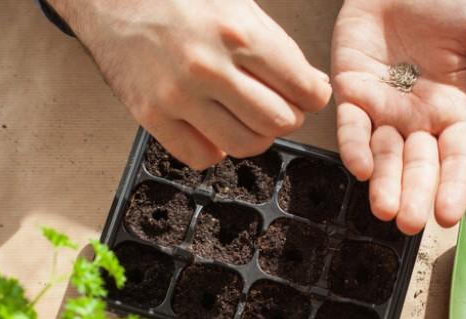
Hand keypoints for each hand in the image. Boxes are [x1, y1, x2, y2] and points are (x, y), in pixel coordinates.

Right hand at [51, 0, 331, 168]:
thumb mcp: (236, 3)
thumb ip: (276, 46)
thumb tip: (314, 87)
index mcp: (237, 32)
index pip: (303, 88)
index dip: (313, 95)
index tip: (308, 94)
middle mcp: (208, 66)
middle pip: (279, 122)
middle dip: (286, 116)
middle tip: (277, 105)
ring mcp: (177, 95)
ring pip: (245, 145)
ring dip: (254, 135)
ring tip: (246, 117)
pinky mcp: (151, 115)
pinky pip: (201, 156)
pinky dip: (215, 147)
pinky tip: (212, 126)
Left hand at [332, 0, 465, 233]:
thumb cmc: (440, 4)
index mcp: (452, 112)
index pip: (456, 158)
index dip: (453, 187)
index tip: (449, 216)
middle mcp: (417, 120)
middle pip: (418, 166)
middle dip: (414, 195)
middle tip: (411, 224)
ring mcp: (383, 111)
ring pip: (384, 156)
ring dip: (384, 184)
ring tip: (385, 210)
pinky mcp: (351, 95)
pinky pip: (351, 127)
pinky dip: (354, 147)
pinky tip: (360, 168)